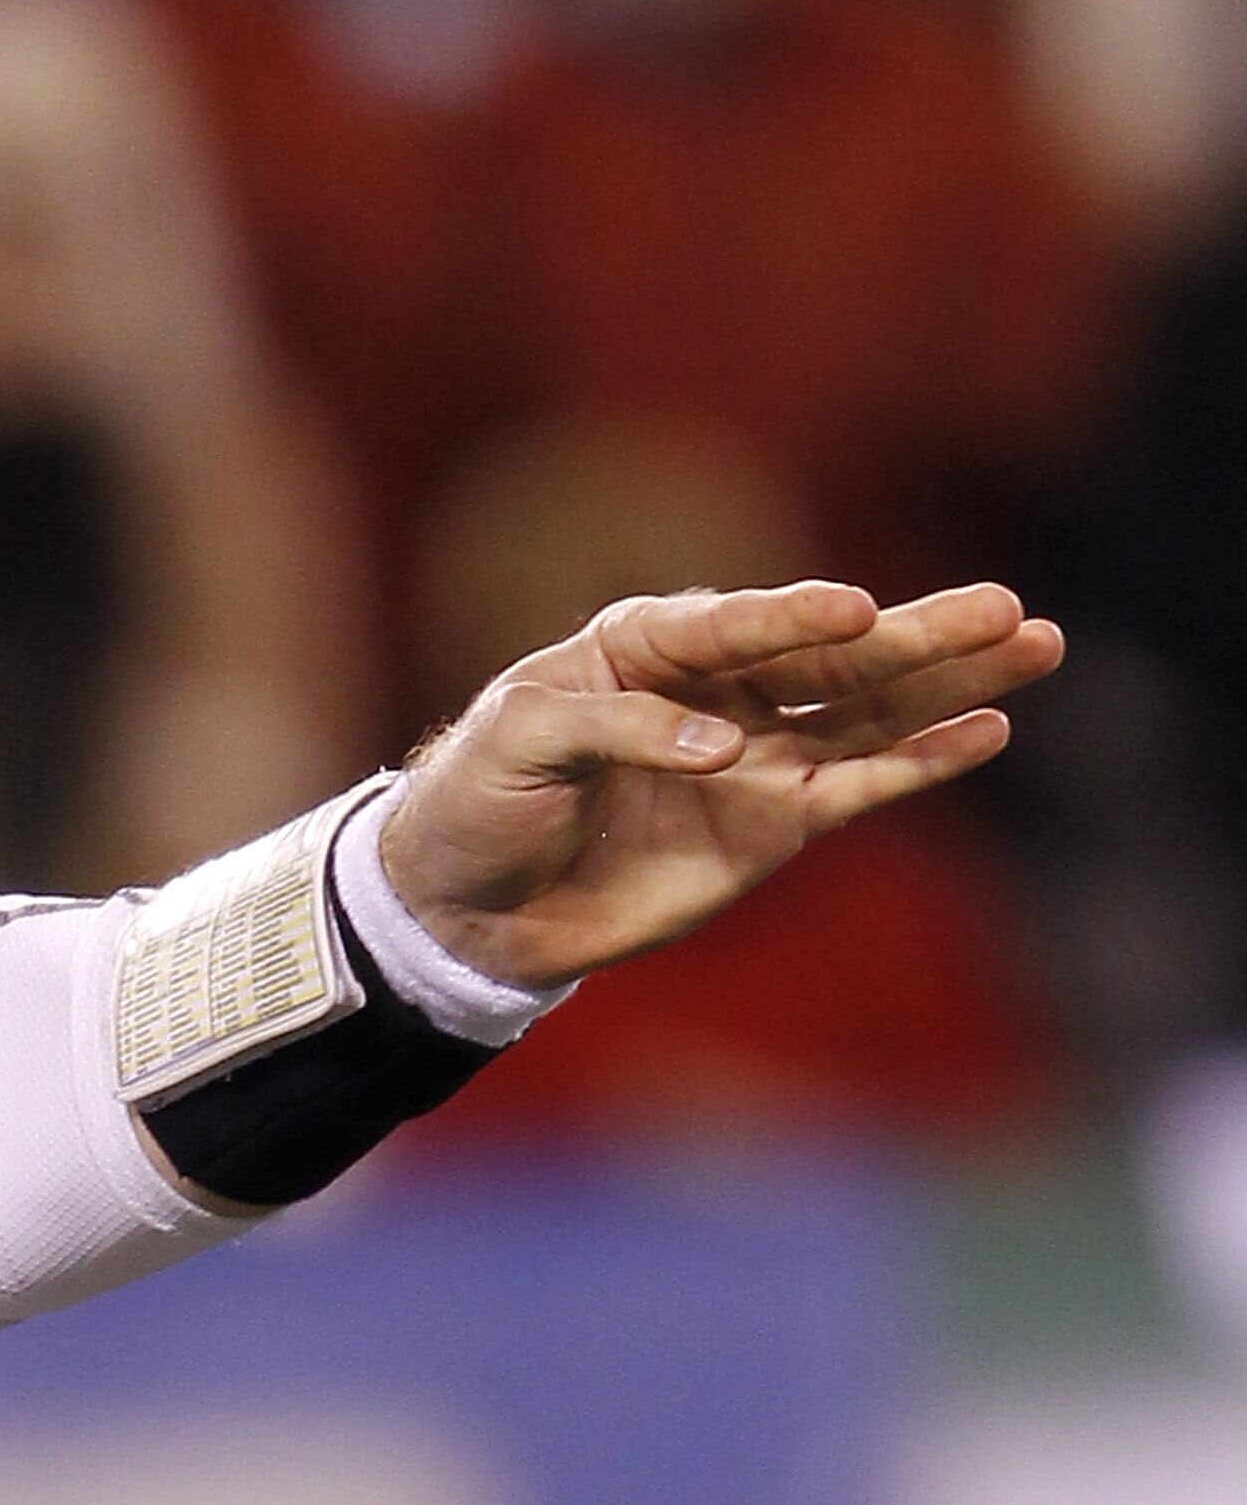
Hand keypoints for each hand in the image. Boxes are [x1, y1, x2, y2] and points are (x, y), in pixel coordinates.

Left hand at [380, 582, 1063, 987]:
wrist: (471, 899)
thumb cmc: (477, 797)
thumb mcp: (518, 741)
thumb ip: (618, 731)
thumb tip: (729, 746)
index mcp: (642, 645)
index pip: (730, 623)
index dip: (790, 616)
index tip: (851, 608)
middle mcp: (716, 687)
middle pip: (829, 656)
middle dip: (917, 632)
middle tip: (1003, 604)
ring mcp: (757, 753)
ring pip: (870, 710)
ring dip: (950, 680)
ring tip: (1034, 641)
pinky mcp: (777, 819)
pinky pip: (862, 781)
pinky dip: (923, 758)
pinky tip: (987, 727)